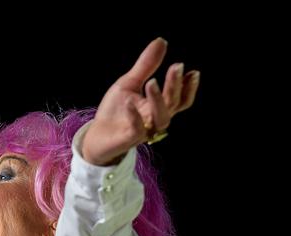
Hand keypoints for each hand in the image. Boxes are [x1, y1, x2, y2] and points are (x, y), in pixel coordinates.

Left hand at [82, 37, 199, 165]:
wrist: (96, 135)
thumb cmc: (116, 110)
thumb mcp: (130, 82)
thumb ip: (147, 65)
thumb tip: (162, 41)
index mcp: (158, 106)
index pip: (180, 99)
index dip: (188, 87)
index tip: (193, 72)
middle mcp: (155, 119)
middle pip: (173, 104)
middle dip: (175, 86)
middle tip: (177, 66)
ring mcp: (144, 130)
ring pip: (161, 118)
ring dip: (158, 100)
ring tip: (152, 82)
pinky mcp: (129, 139)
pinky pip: (136, 129)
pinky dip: (134, 116)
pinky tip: (129, 103)